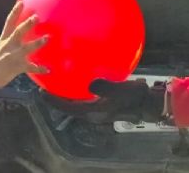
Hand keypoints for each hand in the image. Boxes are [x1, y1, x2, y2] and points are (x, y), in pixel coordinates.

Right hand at [0, 3, 47, 89]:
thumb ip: (6, 46)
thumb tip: (14, 43)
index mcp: (3, 41)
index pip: (9, 23)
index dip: (15, 12)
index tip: (21, 3)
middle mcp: (8, 46)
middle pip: (19, 32)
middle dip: (28, 24)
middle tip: (36, 16)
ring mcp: (13, 56)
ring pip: (28, 47)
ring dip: (38, 42)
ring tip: (47, 37)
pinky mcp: (17, 67)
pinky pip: (31, 67)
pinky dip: (40, 68)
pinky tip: (48, 70)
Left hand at [41, 78, 167, 123]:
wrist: (148, 102)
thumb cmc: (135, 98)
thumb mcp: (121, 91)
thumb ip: (105, 88)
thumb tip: (91, 84)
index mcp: (93, 112)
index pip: (68, 108)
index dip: (53, 101)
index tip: (41, 92)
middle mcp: (93, 112)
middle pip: (69, 106)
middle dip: (57, 97)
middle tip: (45, 85)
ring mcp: (98, 108)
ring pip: (77, 101)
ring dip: (67, 93)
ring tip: (58, 79)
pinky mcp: (104, 102)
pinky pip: (87, 96)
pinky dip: (80, 87)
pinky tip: (80, 75)